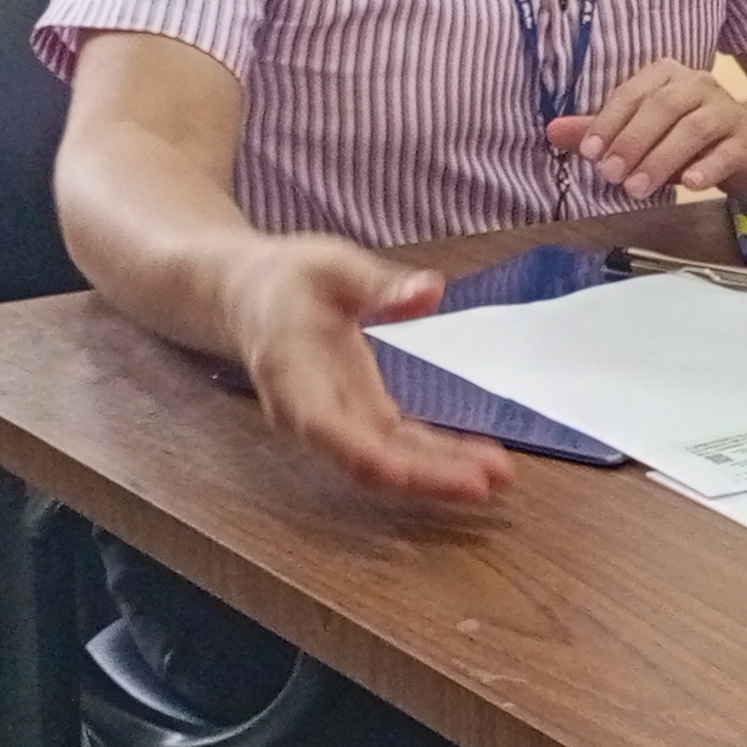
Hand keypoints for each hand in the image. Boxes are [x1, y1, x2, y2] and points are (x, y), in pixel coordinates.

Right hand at [218, 235, 513, 503]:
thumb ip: (378, 283)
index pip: (339, 436)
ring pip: (387, 463)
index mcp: (294, 377)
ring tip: (500, 478)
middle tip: (494, 481)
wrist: (246, 297)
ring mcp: (334, 423)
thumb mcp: (330, 265)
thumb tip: (432, 291)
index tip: (444, 470)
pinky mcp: (355, 419)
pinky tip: (477, 461)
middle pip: (370, 462)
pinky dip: (436, 458)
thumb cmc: (286, 278)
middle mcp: (310, 415)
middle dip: (432, 477)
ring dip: (441, 475)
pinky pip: (396, 448)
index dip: (393, 463)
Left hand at [549, 60, 746, 201]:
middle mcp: (699, 85)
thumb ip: (601, 131)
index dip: (609, 122)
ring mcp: (727, 112)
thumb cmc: (690, 138)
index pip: (633, 94)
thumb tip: (551, 131)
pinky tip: (690, 184)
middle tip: (610, 175)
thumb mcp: (643, 132)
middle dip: (632, 141)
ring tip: (637, 188)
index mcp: (667, 76)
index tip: (589, 152)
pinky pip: (728, 152)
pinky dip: (708, 167)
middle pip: (663, 107)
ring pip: (694, 129)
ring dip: (662, 158)